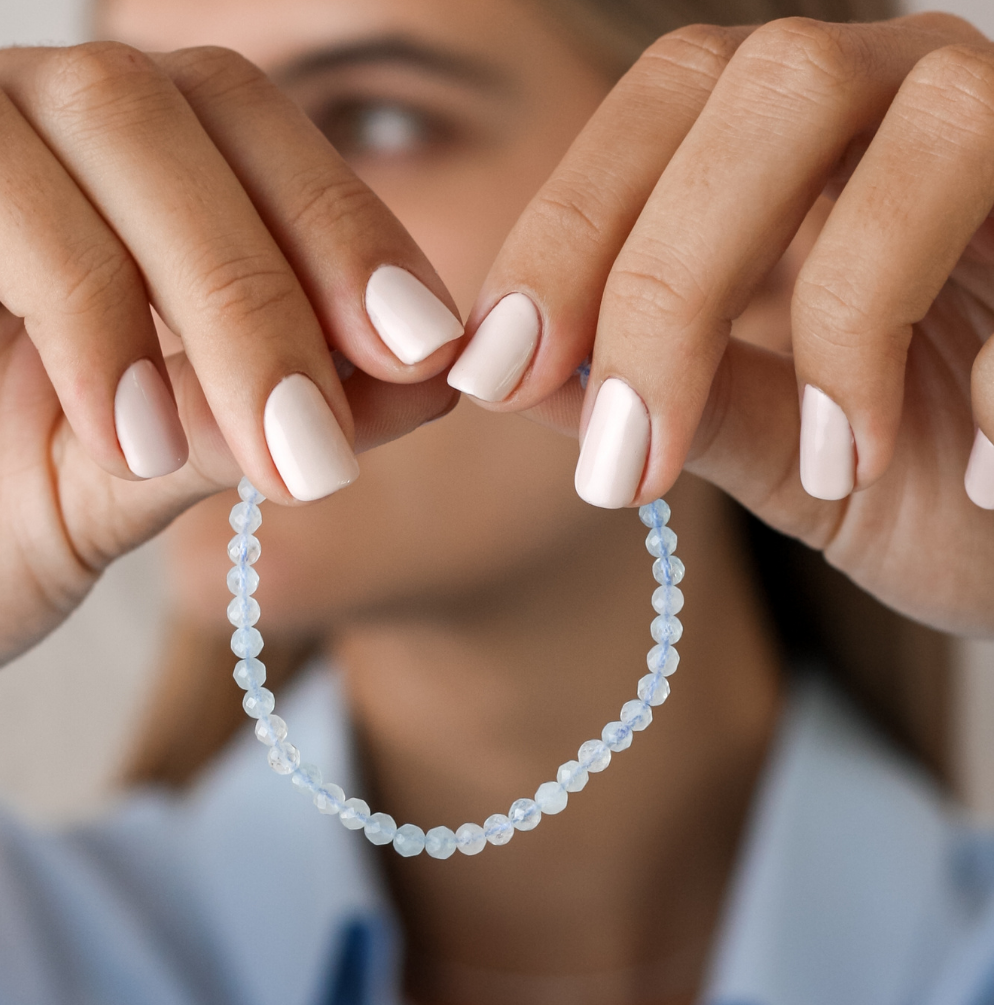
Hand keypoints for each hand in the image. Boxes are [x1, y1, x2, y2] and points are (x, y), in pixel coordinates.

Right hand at [0, 43, 461, 685]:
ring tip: (137, 449)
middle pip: (137, 114)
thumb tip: (431, 382)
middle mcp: (5, 124)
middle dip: (240, 291)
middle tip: (306, 453)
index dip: (341, 224)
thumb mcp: (134, 476)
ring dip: (89, 299)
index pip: (246, 127)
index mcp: (110, 167)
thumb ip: (254, 420)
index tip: (423, 353)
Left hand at [448, 12, 993, 635]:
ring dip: (849, 318)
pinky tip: (982, 480)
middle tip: (625, 460)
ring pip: (936, 127)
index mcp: (812, 140)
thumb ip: (686, 400)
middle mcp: (920, 98)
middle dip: (670, 282)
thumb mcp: (786, 453)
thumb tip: (525, 381)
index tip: (494, 378)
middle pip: (774, 88)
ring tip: (836, 462)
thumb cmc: (927, 473)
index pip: (661, 110)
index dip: (565, 231)